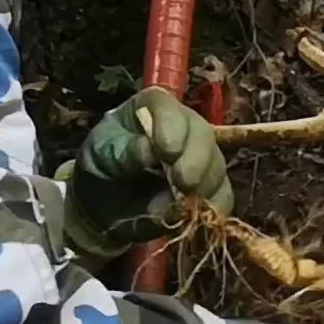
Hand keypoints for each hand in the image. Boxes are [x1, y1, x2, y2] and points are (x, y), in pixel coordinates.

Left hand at [62, 87, 232, 262]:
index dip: (171, 126)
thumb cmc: (101, 169)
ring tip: (177, 207)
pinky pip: (223, 195)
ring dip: (203, 187)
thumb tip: (150, 150)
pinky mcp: (207, 186)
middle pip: (201, 134)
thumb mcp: (101, 156)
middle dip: (196, 160)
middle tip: (183, 182)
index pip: (166, 107)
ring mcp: (199, 156)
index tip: (167, 151)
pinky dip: (214, 208)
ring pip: (216, 165)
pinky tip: (197, 216)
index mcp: (151, 108)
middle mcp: (182, 126)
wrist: (104, 206)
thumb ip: (124, 152)